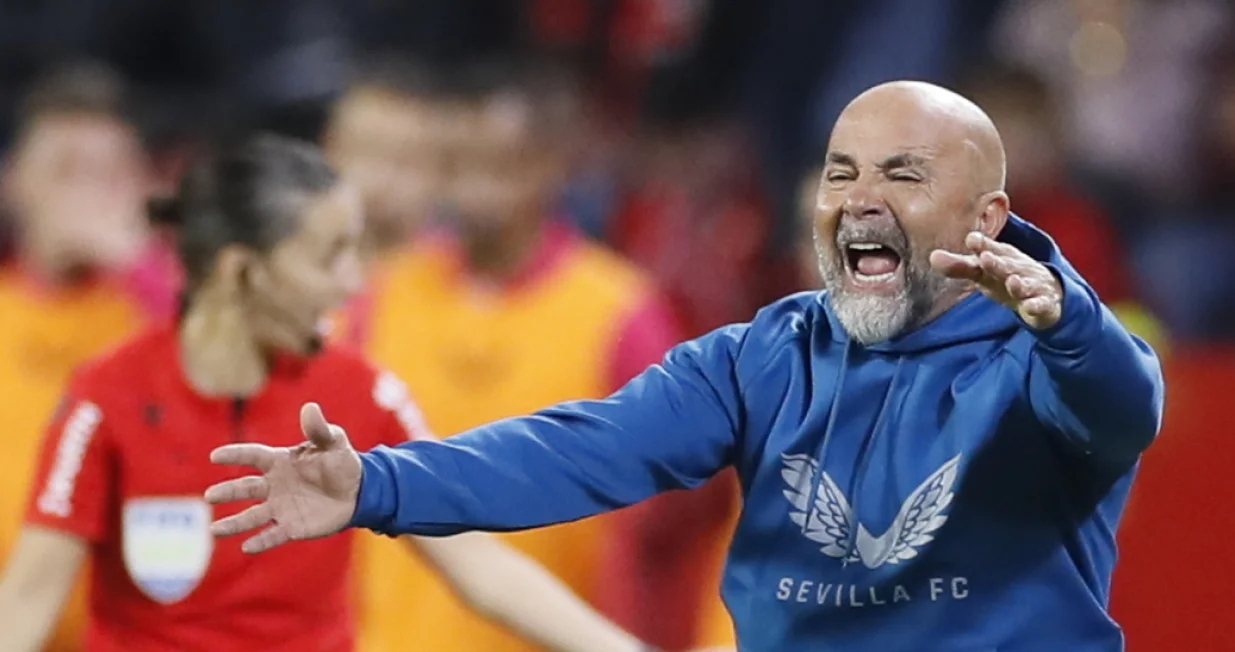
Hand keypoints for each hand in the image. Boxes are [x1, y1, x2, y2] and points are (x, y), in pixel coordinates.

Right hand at [204, 403, 362, 552]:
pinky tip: (246, 547)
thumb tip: (309, 407)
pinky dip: (260, 541)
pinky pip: (273, 535)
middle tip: (209, 495)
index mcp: (280, 461)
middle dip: (228, 492)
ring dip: (234, 523)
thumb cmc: (341, 462)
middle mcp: (275, 485)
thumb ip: (319, 429)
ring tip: (215, 529)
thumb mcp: (334, 442)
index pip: (253, 456)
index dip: (235, 455)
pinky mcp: (292, 526)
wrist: (357, 491)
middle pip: (246, 488)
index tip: (215, 456)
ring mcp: (281, 507)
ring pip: (252, 516)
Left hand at [930, 231, 1062, 329]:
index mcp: (1000, 259)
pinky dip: (1036, 306)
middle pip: (1006, 265)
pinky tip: (1031, 307)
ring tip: (1013, 281)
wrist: (1047, 291)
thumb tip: (932, 257)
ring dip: (1019, 283)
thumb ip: (959, 266)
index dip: (981, 246)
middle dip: (997, 262)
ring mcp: (1031, 285)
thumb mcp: (983, 272)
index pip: (989, 251)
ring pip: (1025, 284)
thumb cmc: (1007, 276)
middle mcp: (1016, 269)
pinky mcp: (1043, 303)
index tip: (971, 239)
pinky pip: (1041, 305)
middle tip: (985, 257)